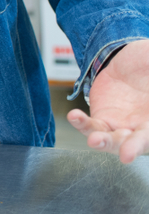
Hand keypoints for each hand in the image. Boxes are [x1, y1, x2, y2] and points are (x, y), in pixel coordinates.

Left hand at [68, 39, 148, 162]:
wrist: (126, 60)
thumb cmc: (147, 64)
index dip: (145, 142)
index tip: (137, 150)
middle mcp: (142, 126)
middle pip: (138, 142)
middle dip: (132, 148)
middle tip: (127, 155)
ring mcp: (121, 125)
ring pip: (113, 140)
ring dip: (104, 142)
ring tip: (95, 140)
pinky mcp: (101, 118)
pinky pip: (91, 126)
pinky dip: (82, 124)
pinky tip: (74, 117)